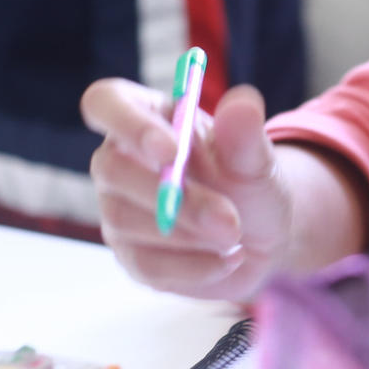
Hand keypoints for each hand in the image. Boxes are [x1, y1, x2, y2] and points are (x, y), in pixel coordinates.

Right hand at [83, 78, 293, 300]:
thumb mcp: (257, 157)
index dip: (128, 123)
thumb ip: (246, 133)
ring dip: (189, 233)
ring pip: (126, 221)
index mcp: (149, 116)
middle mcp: (122, 160)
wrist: (262, 236)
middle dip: (171, 195)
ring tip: (235, 235)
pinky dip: (194, 266)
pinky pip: (146, 264)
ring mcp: (119, 210)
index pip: (105, 102)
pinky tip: (227, 259)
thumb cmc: (250, 182)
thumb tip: (242, 103)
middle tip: (228, 219)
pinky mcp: (130, 255)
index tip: (171, 150)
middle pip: (110, 169)